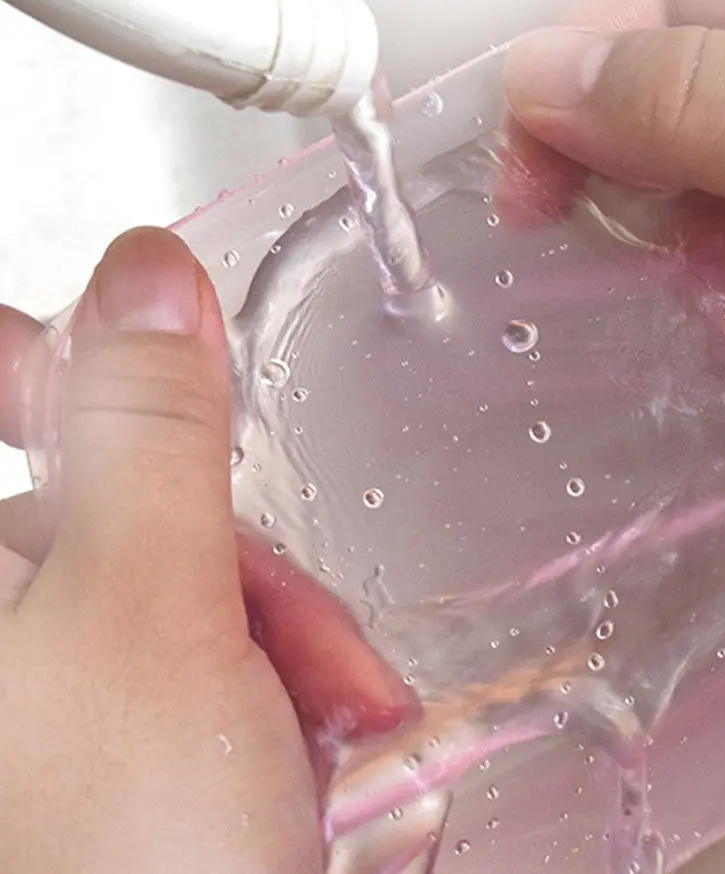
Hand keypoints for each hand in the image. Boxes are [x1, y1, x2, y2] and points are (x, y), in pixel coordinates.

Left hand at [0, 229, 411, 872]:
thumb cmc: (124, 862)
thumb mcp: (150, 615)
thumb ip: (150, 430)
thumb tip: (145, 273)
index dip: (63, 353)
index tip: (156, 365)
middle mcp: (1, 629)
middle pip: (119, 506)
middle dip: (240, 569)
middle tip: (301, 657)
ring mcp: (54, 688)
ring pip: (187, 585)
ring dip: (283, 646)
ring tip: (328, 743)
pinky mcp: (121, 734)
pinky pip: (212, 656)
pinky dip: (278, 697)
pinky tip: (313, 769)